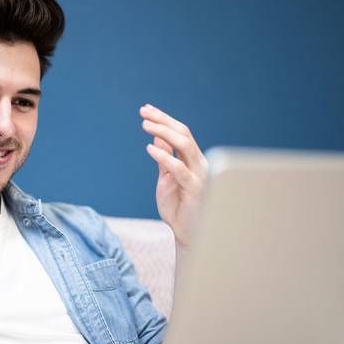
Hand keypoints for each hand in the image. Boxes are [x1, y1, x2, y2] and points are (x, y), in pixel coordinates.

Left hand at [141, 103, 207, 248]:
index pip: (181, 132)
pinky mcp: (194, 188)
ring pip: (185, 145)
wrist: (187, 234)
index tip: (146, 109)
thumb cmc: (178, 207)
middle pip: (183, 133)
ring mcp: (199, 175)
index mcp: (193, 160)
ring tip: (145, 125)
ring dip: (164, 132)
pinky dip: (164, 157)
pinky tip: (149, 149)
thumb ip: (165, 158)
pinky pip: (179, 168)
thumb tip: (157, 136)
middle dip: (163, 120)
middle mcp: (199, 163)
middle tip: (143, 112)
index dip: (164, 119)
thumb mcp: (166, 178)